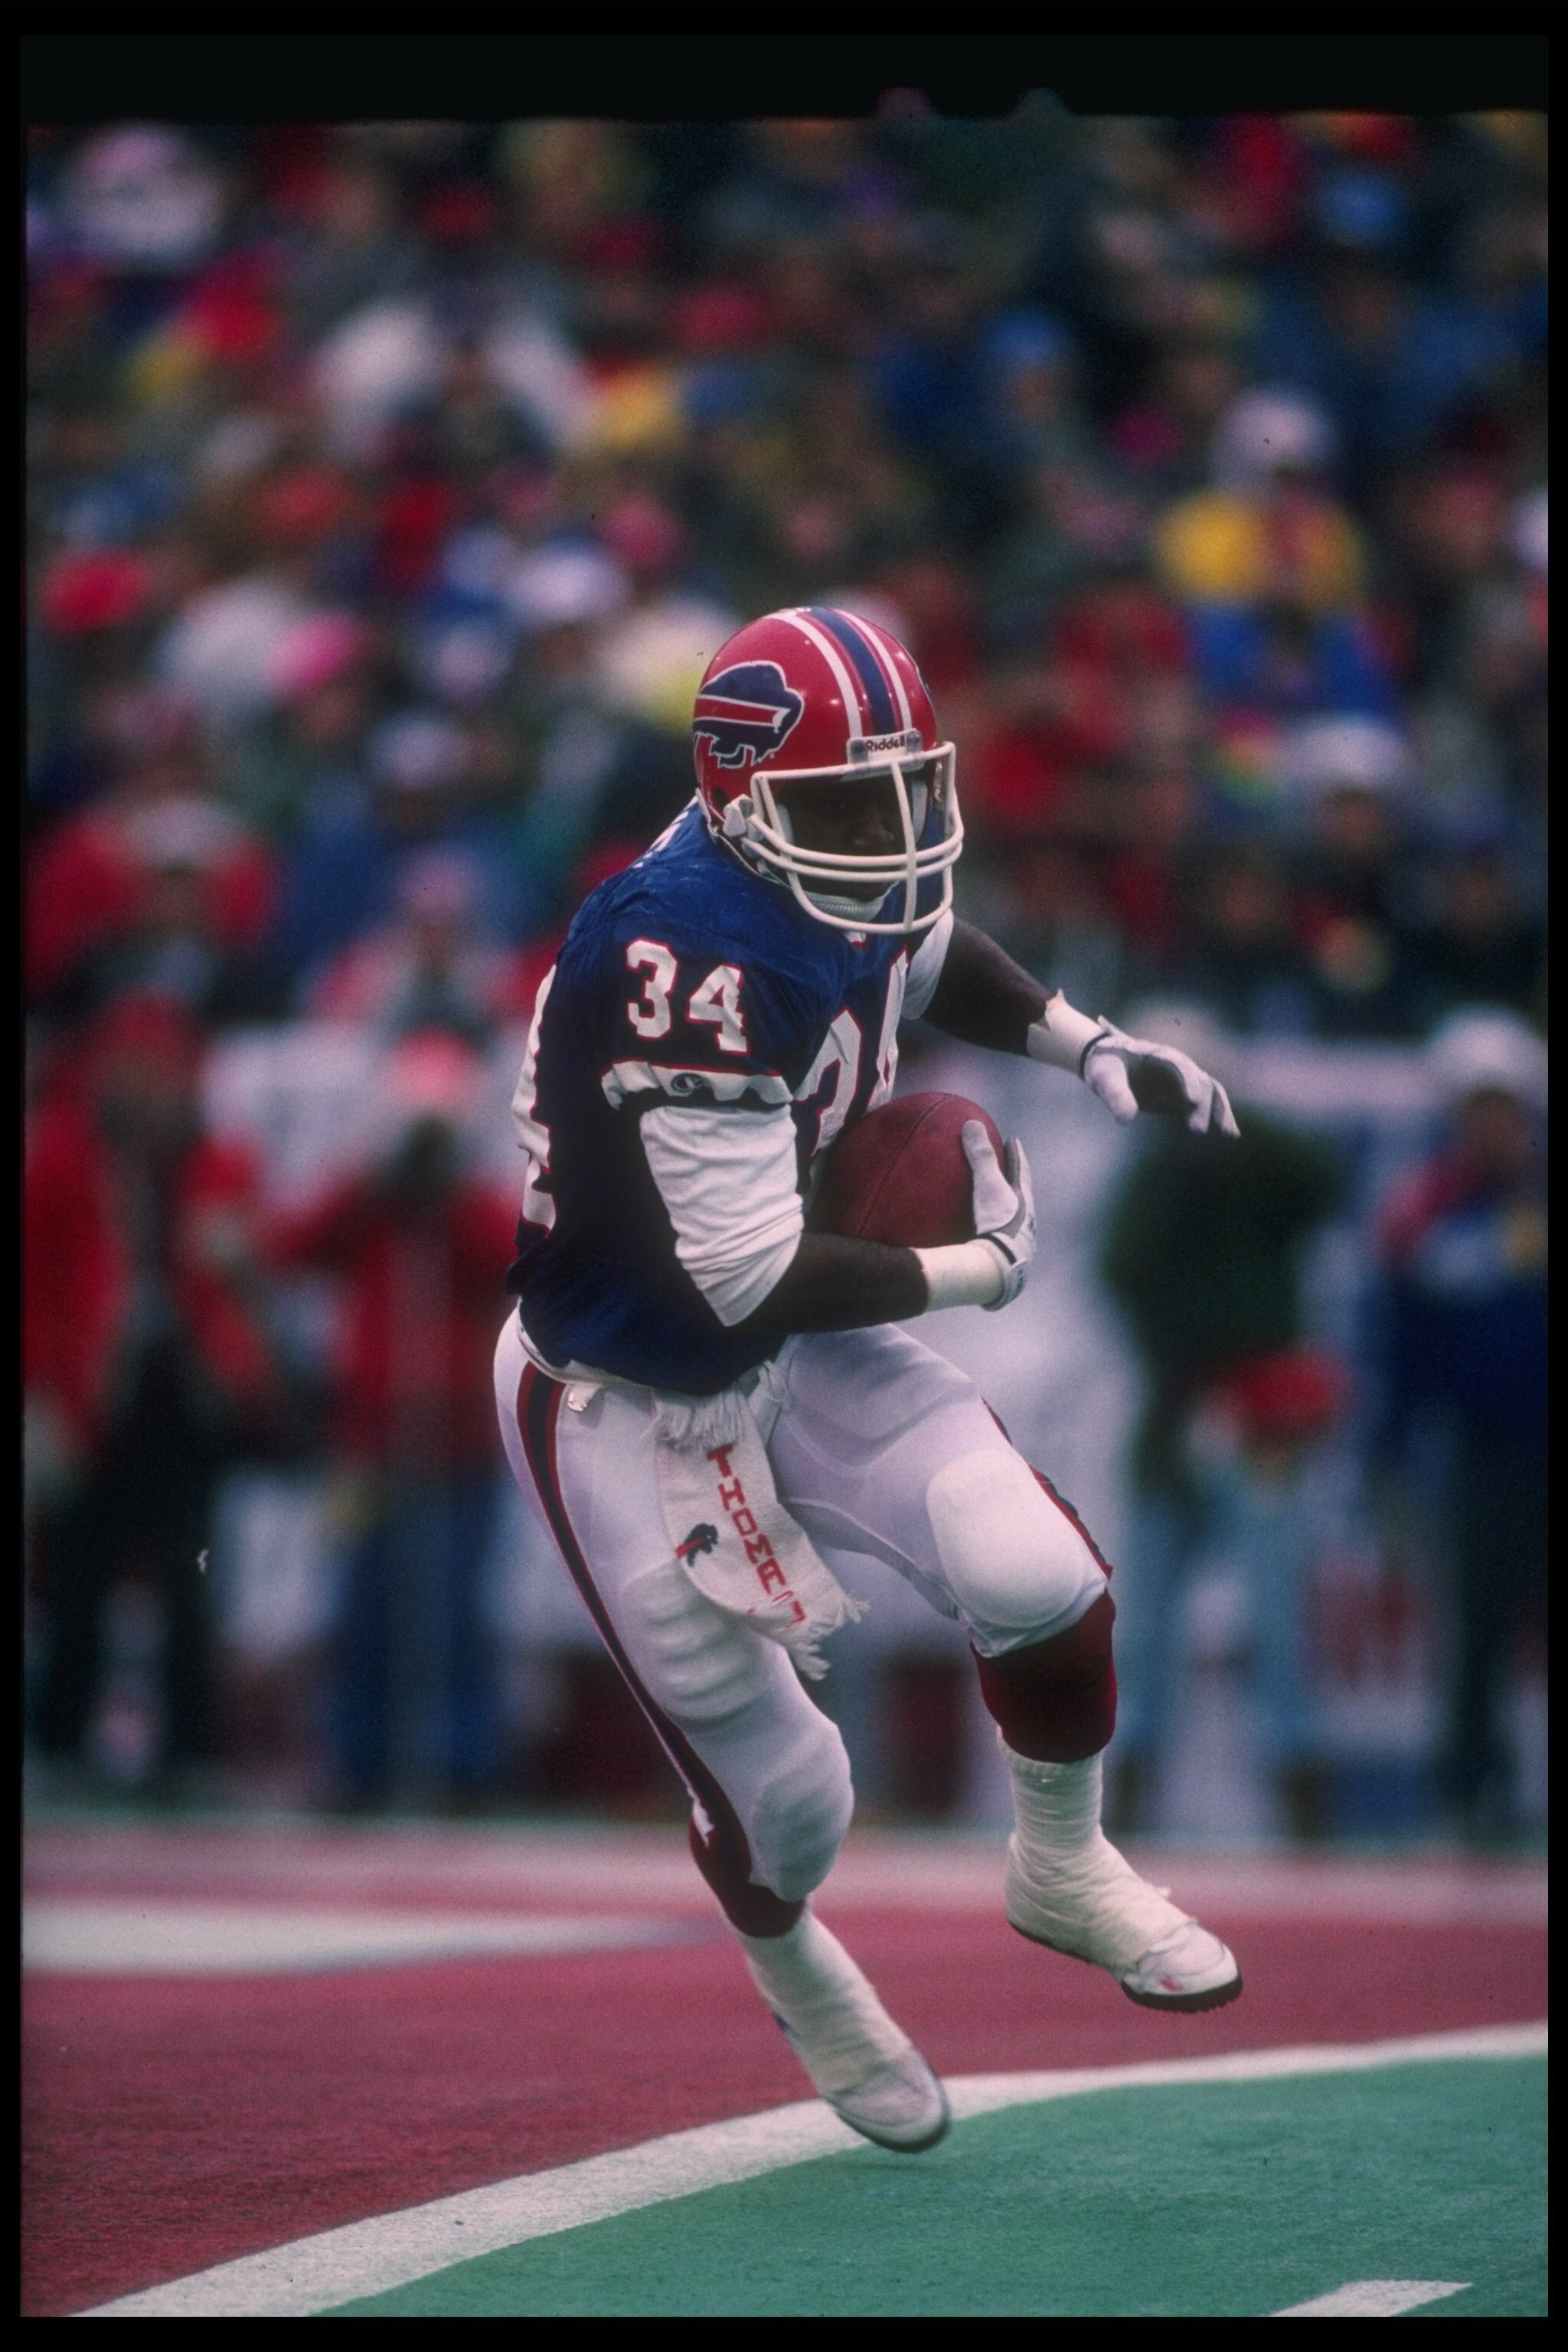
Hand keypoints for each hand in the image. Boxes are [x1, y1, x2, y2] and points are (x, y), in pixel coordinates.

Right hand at [962, 1121, 1035, 1309]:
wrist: (998, 1268)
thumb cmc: (997, 1223)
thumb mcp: (988, 1186)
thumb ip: (980, 1156)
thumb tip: (972, 1123)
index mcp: (1025, 1203)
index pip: (1023, 1172)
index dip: (1017, 1155)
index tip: (1013, 1140)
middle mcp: (1026, 1224)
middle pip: (1021, 1198)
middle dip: (1013, 1184)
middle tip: (1005, 1171)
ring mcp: (1017, 1245)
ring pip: (1013, 1223)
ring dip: (1003, 1213)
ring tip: (990, 1206)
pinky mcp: (1004, 1262)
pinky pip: (997, 1243)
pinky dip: (988, 1235)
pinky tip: (976, 1240)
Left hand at [1082, 1022, 1239, 1137]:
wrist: (1106, 1065)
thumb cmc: (1104, 1067)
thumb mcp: (1104, 1079)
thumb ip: (1115, 1095)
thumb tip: (1126, 1120)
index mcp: (1159, 1055)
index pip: (1180, 1067)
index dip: (1187, 1082)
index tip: (1191, 1101)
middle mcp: (1177, 1065)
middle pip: (1200, 1082)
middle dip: (1204, 1105)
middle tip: (1197, 1131)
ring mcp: (1182, 1080)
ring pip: (1211, 1093)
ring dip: (1221, 1112)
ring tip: (1230, 1135)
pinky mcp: (1182, 1096)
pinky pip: (1207, 1106)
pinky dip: (1219, 1118)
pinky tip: (1230, 1135)